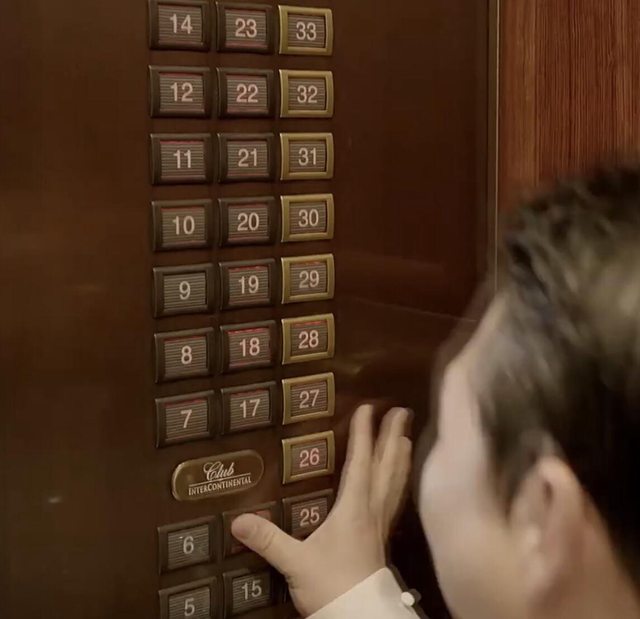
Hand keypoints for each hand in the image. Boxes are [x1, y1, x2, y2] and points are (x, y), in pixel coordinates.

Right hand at [231, 405, 412, 616]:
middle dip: (393, 437)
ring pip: (395, 483)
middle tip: (402, 411)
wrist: (359, 617)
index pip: (360, 463)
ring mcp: (380, 524)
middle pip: (386, 467)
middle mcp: (372, 511)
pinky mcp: (382, 539)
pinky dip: (399, 483)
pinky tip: (398, 482)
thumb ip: (268, 540)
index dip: (364, 434)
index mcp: (354, 509)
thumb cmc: (331, 586)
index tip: (370, 407)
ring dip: (401, 457)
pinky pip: (394, 501)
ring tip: (406, 437)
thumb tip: (239, 520)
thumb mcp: (295, 562)